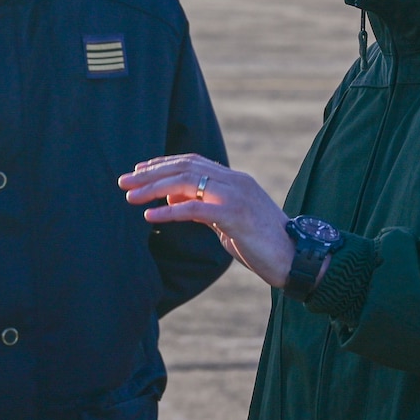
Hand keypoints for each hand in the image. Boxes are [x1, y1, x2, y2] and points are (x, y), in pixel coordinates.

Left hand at [118, 154, 294, 287]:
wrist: (295, 258)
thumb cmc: (262, 243)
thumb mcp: (227, 220)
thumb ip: (203, 207)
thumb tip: (172, 201)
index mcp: (234, 180)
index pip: (192, 162)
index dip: (162, 164)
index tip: (138, 171)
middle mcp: (234, 181)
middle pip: (184, 168)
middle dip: (150, 174)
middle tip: (123, 182)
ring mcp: (236, 196)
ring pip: (186, 183)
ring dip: (154, 188)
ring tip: (130, 197)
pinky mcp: (235, 215)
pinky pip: (195, 209)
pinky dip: (169, 212)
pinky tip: (149, 216)